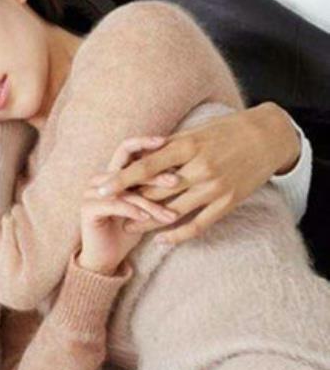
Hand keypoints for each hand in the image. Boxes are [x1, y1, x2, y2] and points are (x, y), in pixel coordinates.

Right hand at [78, 137, 178, 273]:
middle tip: (175, 181)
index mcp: (112, 173)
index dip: (144, 143)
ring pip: (125, 190)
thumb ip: (156, 188)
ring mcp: (91, 192)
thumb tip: (183, 172)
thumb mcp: (147, 206)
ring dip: (149, 201)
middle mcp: (100, 179)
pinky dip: (133, 211)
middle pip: (128, 168)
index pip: (128, 150)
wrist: (106, 258)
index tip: (166, 142)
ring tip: (169, 213)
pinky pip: (115, 205)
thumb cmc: (130, 230)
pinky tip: (147, 218)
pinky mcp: (88, 208)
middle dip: (154, 175)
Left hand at [94, 102, 300, 245]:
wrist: (269, 137)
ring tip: (127, 227)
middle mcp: (200, 168)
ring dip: (148, 222)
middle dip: (129, 203)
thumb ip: (168, 146)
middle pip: (156, 192)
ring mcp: (215, 187)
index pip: (146, 166)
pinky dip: (178, 234)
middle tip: (106, 211)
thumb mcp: (196, 132)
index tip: (100, 189)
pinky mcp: (228, 202)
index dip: (122, 180)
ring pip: (174, 211)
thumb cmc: (227, 130)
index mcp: (189, 146)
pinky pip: (198, 224)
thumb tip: (137, 155)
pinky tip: (161, 239)